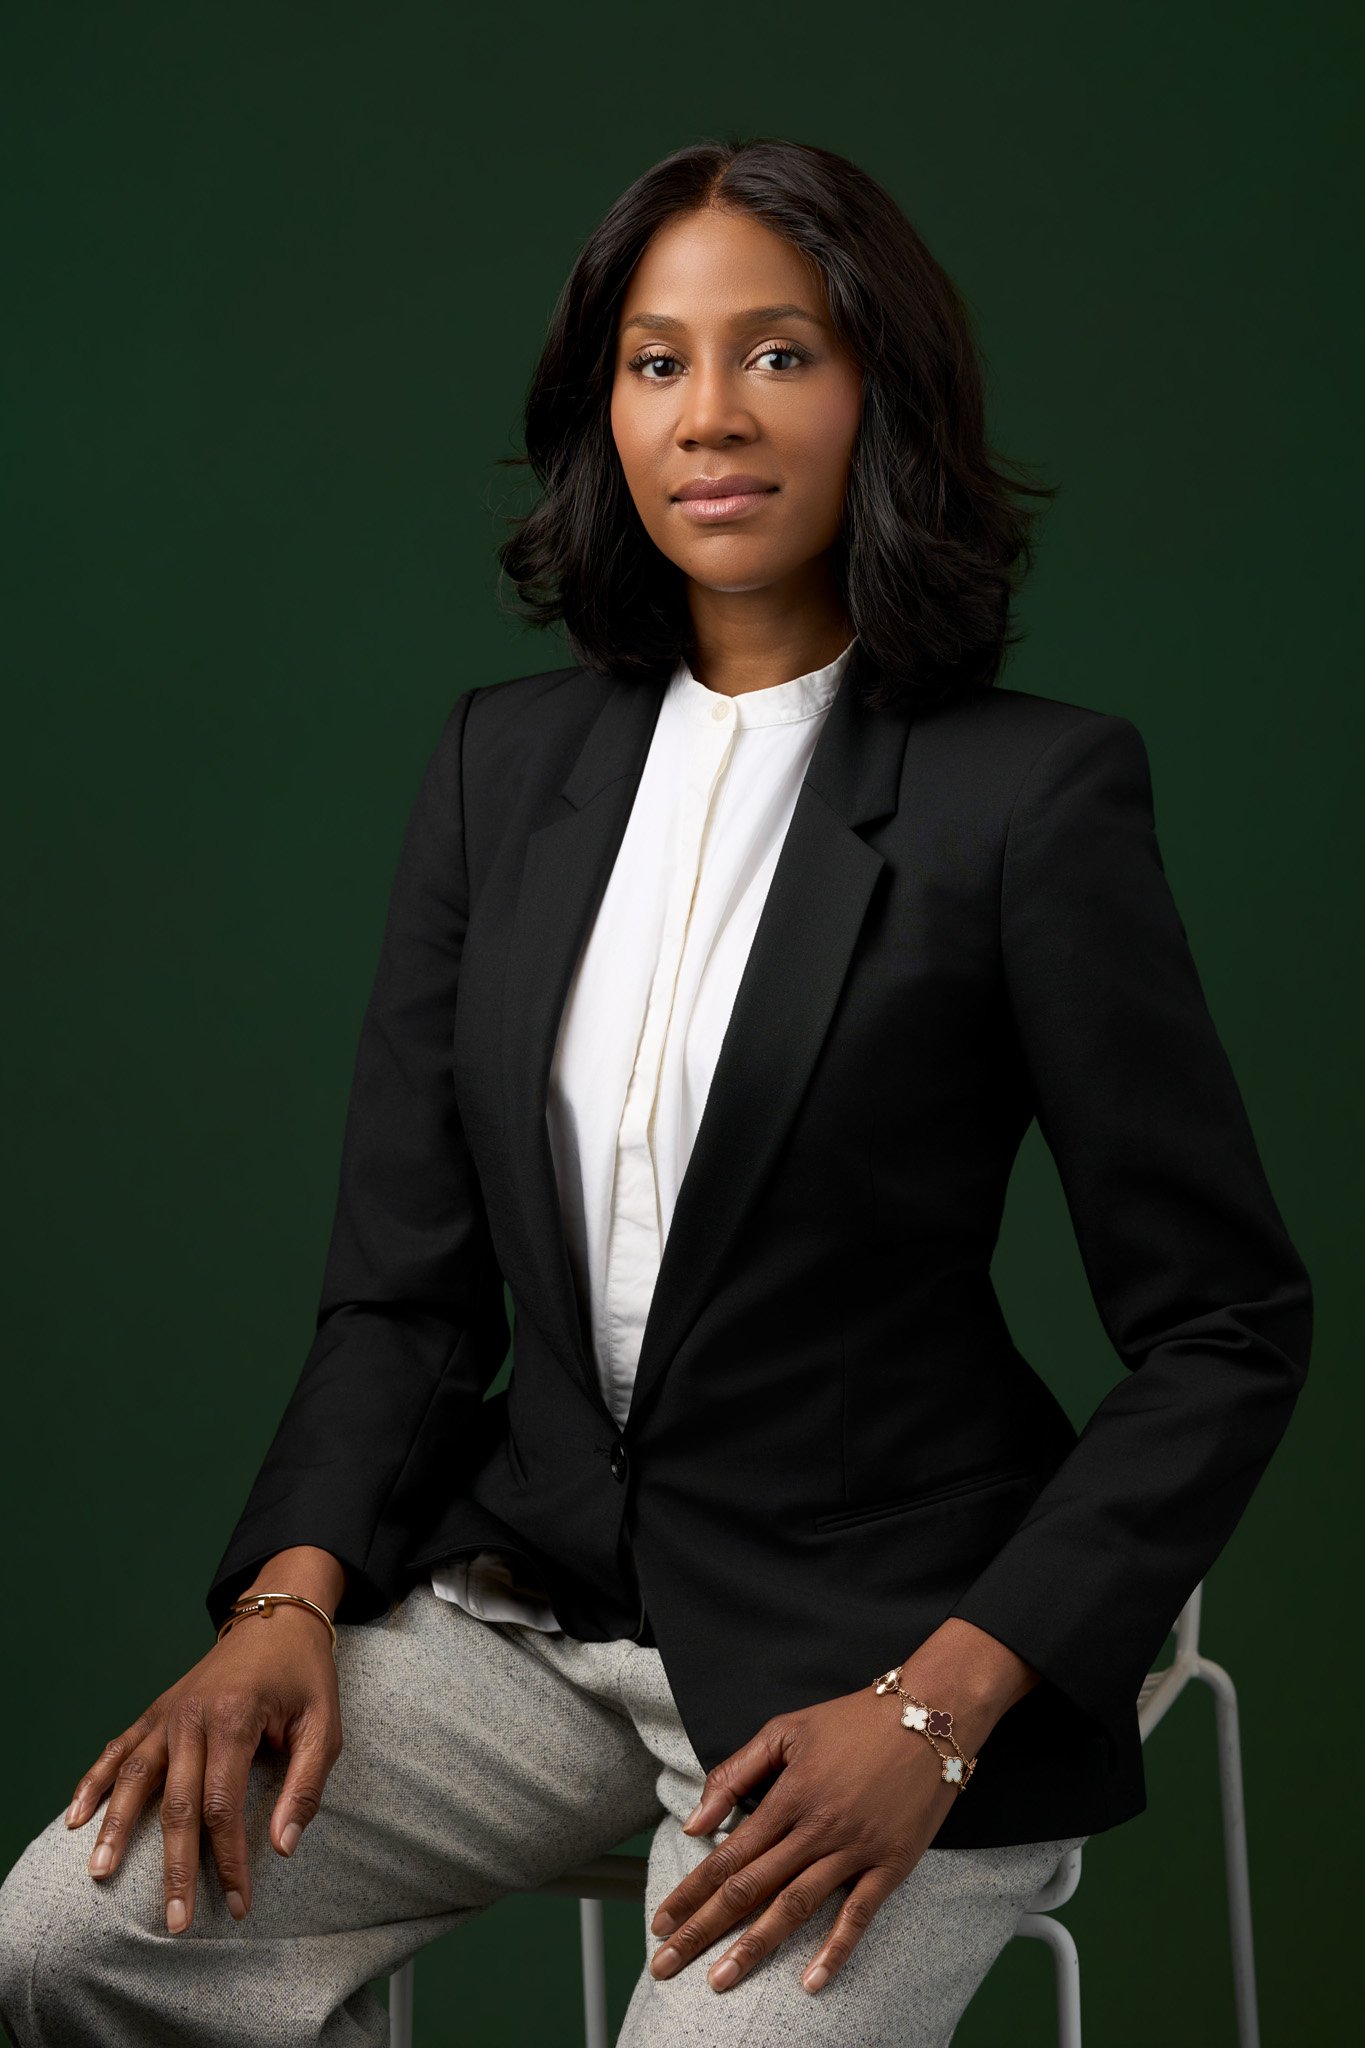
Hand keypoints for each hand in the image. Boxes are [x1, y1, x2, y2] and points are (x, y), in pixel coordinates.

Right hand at [64, 1580, 342, 1936]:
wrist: (277, 1619)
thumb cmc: (304, 1677)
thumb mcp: (325, 1726)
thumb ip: (305, 1786)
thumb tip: (282, 1847)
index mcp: (236, 1718)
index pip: (224, 1806)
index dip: (230, 1860)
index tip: (237, 1904)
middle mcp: (193, 1716)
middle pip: (177, 1804)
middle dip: (176, 1867)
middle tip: (174, 1921)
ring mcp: (168, 1712)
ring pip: (135, 1777)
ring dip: (116, 1827)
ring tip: (100, 1873)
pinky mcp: (156, 1711)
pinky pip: (118, 1748)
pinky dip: (94, 1781)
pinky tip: (76, 1818)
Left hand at [648, 1622, 1036, 1996]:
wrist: (929, 1716)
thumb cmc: (852, 1720)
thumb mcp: (786, 1731)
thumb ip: (737, 1773)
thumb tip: (695, 1822)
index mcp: (788, 1796)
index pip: (727, 1855)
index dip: (690, 1892)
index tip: (661, 1923)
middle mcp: (816, 1828)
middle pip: (750, 1889)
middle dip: (704, 1930)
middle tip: (667, 1966)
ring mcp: (855, 1849)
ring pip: (795, 1907)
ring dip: (754, 1947)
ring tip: (720, 1980)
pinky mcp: (892, 1864)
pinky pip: (859, 1914)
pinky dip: (836, 1950)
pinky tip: (811, 1981)